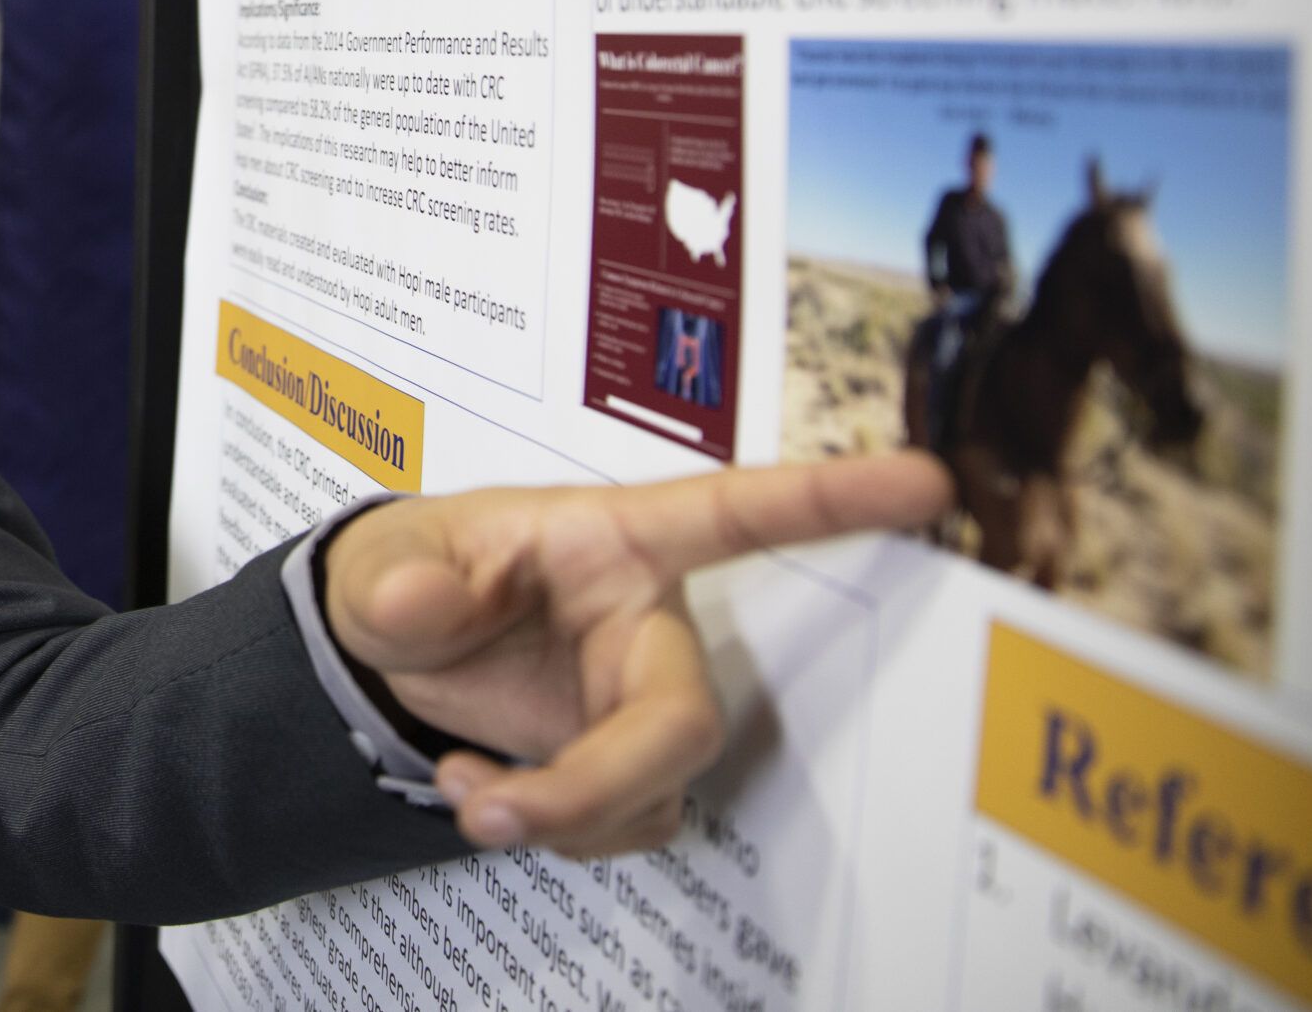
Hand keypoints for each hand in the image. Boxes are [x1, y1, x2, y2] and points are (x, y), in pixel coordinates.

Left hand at [323, 453, 950, 857]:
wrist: (389, 647)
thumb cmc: (413, 574)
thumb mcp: (385, 563)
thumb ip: (401, 579)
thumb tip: (416, 605)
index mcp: (612, 541)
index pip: (733, 512)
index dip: (831, 498)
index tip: (926, 481)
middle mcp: (648, 621)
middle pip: (684, 719)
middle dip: (595, 784)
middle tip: (491, 810)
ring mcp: (643, 697)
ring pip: (660, 786)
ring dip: (563, 815)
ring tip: (469, 790)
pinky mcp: (630, 760)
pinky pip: (633, 821)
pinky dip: (560, 831)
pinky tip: (490, 796)